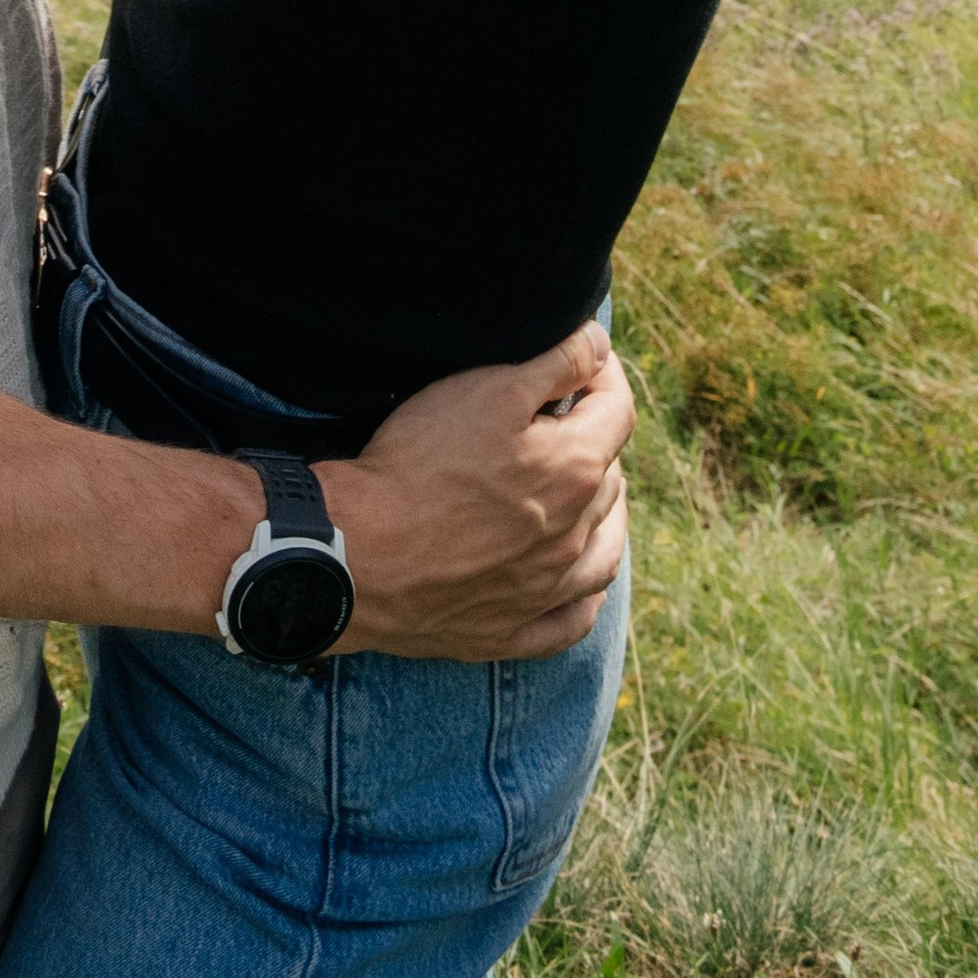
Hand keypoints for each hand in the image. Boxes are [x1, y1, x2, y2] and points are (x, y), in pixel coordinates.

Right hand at [321, 322, 632, 660]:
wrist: (360, 553)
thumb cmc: (420, 463)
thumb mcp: (488, 390)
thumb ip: (556, 364)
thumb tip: (600, 347)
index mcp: (576, 471)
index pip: (617, 411)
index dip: (604, 374)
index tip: (585, 356)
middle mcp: (574, 536)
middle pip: (609, 476)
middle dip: (595, 436)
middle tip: (565, 413)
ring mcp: (545, 591)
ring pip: (604, 550)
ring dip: (606, 514)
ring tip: (589, 490)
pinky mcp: (510, 631)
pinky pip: (571, 619)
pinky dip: (584, 597)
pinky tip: (579, 584)